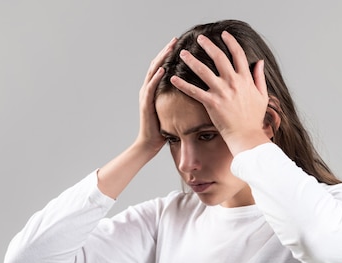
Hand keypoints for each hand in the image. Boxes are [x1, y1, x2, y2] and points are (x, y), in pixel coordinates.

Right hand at [135, 37, 177, 153]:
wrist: (150, 144)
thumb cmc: (164, 129)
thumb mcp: (174, 109)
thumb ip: (179, 98)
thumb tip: (196, 91)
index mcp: (156, 89)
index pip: (163, 66)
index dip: (170, 54)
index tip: (181, 43)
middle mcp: (148, 88)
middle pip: (157, 64)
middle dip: (166, 51)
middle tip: (175, 39)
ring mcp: (145, 95)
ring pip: (152, 72)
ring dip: (161, 59)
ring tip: (169, 48)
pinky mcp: (145, 104)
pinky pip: (150, 87)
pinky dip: (156, 77)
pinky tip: (163, 69)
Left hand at [170, 31, 270, 153]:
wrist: (247, 136)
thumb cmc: (254, 118)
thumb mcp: (262, 95)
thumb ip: (260, 77)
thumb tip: (259, 62)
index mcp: (245, 79)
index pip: (238, 54)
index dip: (231, 42)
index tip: (224, 34)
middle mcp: (233, 82)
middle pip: (219, 57)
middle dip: (208, 45)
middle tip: (199, 38)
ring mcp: (222, 92)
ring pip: (203, 71)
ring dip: (191, 60)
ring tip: (182, 54)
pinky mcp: (212, 103)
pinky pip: (194, 91)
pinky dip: (182, 84)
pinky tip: (174, 78)